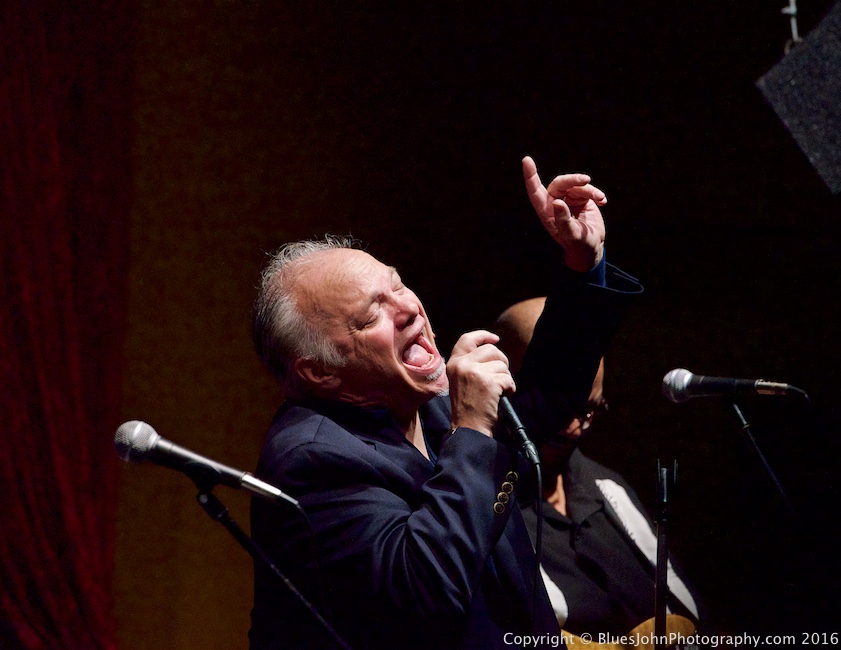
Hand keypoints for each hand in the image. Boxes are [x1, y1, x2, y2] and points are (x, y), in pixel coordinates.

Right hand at [446, 331, 514, 436]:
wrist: (468, 428)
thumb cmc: (468, 407)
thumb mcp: (460, 380)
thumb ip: (470, 364)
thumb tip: (492, 351)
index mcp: (454, 364)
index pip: (467, 339)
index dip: (483, 335)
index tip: (495, 338)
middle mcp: (462, 365)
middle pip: (491, 350)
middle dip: (501, 361)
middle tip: (501, 376)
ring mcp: (475, 372)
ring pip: (502, 365)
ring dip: (505, 378)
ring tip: (497, 392)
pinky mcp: (488, 382)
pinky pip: (508, 378)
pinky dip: (510, 388)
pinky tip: (502, 397)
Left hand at [522, 155, 606, 272]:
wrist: (591, 247)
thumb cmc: (578, 244)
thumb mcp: (572, 235)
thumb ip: (564, 220)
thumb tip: (558, 202)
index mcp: (546, 212)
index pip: (535, 191)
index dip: (530, 175)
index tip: (527, 160)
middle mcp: (554, 203)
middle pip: (559, 183)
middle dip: (572, 180)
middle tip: (586, 180)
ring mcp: (567, 199)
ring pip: (576, 185)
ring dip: (589, 190)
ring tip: (600, 198)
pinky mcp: (580, 198)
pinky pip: (587, 189)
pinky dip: (595, 193)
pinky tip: (602, 201)